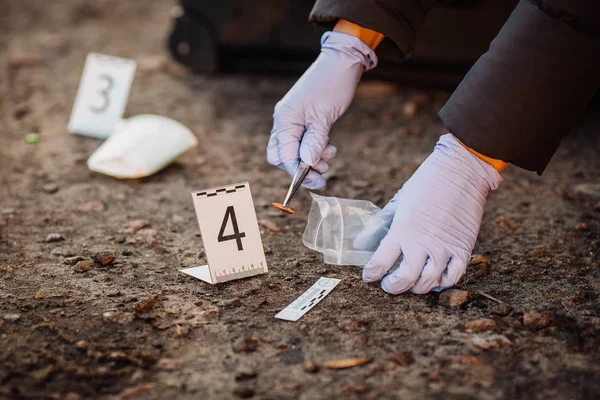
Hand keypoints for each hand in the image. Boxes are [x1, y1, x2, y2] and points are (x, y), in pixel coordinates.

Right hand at [267, 31, 376, 189]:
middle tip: (323, 174)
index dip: (298, 172)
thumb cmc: (332, 85)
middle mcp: (285, 122)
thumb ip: (314, 141)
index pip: (285, 156)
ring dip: (313, 159)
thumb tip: (306, 163)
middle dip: (302, 168)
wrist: (342, 62)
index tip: (316, 182)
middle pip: (283, 157)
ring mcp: (295, 121)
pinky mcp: (306, 121)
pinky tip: (330, 146)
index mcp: (284, 120)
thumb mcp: (325, 116)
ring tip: (331, 153)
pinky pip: (306, 143)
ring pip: (296, 151)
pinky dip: (317, 149)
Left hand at [355, 134, 502, 293]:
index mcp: (402, 229)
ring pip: (428, 282)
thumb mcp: (398, 202)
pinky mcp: (463, 249)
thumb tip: (359, 244)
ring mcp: (444, 248)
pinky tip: (434, 280)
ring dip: (416, 287)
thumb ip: (378, 226)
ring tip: (410, 283)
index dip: (372, 274)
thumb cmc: (426, 183)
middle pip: (404, 279)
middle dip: (392, 286)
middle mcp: (422, 242)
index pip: (380, 262)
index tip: (369, 276)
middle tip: (388, 285)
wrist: (461, 171)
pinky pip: (452, 277)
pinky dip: (442, 283)